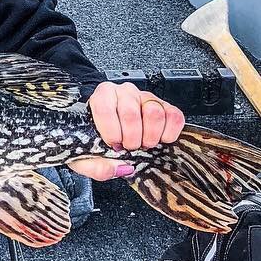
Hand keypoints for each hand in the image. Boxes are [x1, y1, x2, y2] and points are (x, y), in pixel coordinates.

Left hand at [68, 81, 184, 181]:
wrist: (109, 135)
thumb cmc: (96, 140)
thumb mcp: (86, 157)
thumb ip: (97, 166)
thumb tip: (120, 167)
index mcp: (101, 97)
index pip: (104, 108)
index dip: (111, 132)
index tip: (113, 144)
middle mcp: (124, 92)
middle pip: (131, 113)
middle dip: (132, 138)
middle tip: (129, 146)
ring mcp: (146, 97)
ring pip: (154, 113)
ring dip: (150, 136)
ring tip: (143, 143)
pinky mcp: (165, 106)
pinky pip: (174, 116)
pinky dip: (169, 133)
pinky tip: (159, 139)